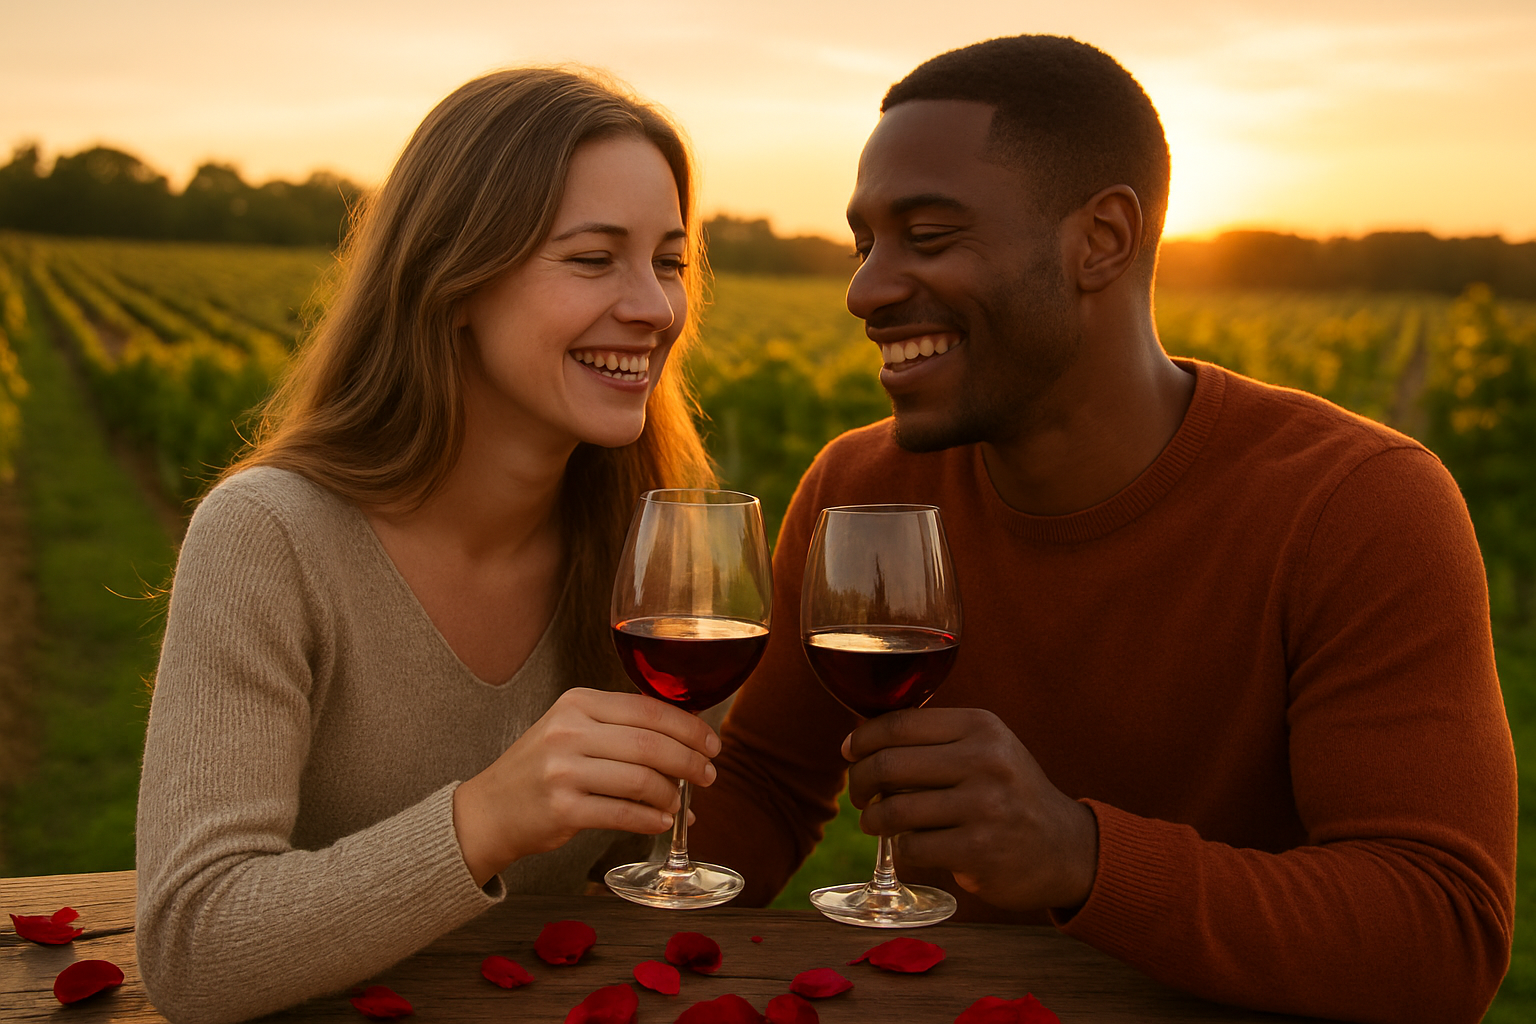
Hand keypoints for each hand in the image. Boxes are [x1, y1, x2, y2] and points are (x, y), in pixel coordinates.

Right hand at [453, 688, 718, 885]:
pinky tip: (661, 822)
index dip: (688, 727)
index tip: (712, 743)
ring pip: (641, 779)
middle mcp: (569, 731)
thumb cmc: (540, 770)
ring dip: (672, 795)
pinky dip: (651, 820)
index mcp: (577, 703)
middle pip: (650, 743)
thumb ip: (621, 728)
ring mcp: (563, 770)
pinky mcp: (562, 809)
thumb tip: (687, 741)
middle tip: (709, 775)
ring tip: (679, 804)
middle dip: (690, 761)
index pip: (648, 709)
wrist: (488, 810)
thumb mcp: (572, 730)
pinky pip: (623, 813)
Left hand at [843, 707, 1097, 911]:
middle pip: (889, 765)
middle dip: (860, 782)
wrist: (1065, 848)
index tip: (850, 752)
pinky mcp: (980, 851)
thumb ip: (935, 738)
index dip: (863, 739)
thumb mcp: (987, 748)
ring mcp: (984, 807)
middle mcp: (985, 760)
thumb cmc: (1009, 794)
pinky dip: (900, 849)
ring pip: (894, 810)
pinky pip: (911, 848)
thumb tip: (862, 739)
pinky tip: (909, 846)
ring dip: (873, 819)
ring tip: (876, 821)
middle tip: (859, 794)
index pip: (899, 723)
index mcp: (981, 726)